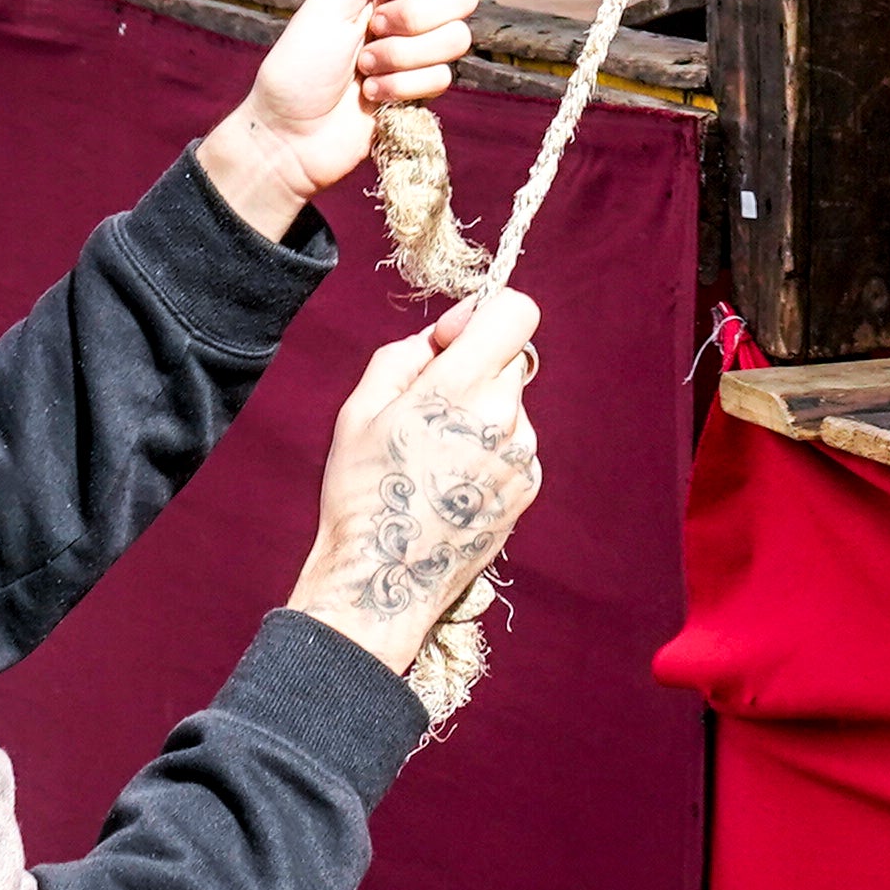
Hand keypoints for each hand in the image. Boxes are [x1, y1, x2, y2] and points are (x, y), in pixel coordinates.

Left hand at [197, 0, 483, 237]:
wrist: (290, 136)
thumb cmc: (297, 67)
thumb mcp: (327, 8)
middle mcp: (411, 14)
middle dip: (417, 16)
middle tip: (374, 30)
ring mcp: (419, 54)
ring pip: (457, 38)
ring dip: (404, 55)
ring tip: (365, 67)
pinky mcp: (423, 91)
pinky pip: (442, 77)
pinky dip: (402, 86)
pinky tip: (372, 94)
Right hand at [292, 287, 541, 679]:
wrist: (385, 577)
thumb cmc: (362, 490)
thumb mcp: (361, 406)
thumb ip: (410, 351)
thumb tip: (451, 331)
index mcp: (462, 386)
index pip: (517, 311)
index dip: (483, 315)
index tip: (449, 344)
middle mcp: (505, 416)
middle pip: (509, 358)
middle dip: (474, 368)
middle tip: (428, 409)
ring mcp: (522, 454)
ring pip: (511, 403)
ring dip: (481, 413)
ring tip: (433, 457)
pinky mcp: (528, 485)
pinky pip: (514, 443)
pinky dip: (489, 450)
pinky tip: (450, 482)